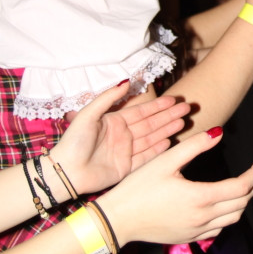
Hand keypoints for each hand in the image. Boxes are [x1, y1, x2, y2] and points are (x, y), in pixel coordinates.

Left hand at [51, 85, 189, 194]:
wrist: (66, 172)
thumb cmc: (73, 142)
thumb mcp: (88, 115)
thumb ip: (108, 98)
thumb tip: (126, 81)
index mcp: (114, 122)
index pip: (141, 111)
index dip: (158, 106)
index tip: (174, 100)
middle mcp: (122, 135)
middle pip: (150, 123)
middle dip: (168, 116)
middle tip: (186, 108)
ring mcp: (125, 152)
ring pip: (151, 139)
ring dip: (167, 130)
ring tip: (183, 123)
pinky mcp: (126, 168)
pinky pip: (146, 157)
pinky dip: (158, 150)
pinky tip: (170, 142)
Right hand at [100, 128, 252, 246]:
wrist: (117, 220)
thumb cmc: (137, 188)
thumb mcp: (165, 160)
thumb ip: (194, 145)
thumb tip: (219, 132)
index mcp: (200, 197)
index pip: (241, 187)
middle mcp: (202, 218)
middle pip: (242, 203)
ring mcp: (196, 231)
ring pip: (233, 218)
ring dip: (243, 201)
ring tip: (245, 184)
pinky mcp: (188, 237)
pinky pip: (218, 229)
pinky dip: (228, 215)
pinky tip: (223, 204)